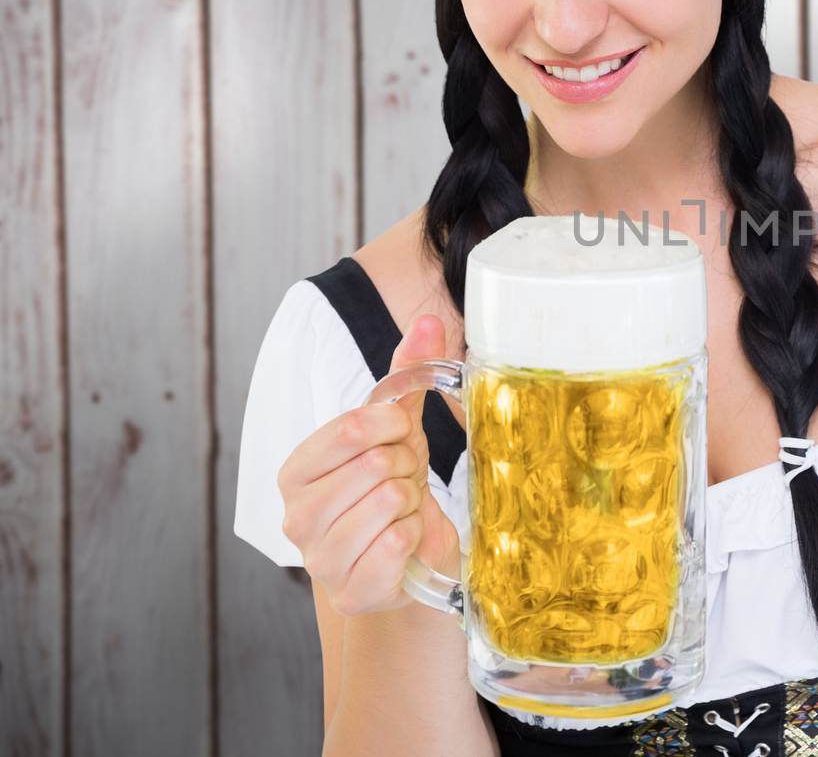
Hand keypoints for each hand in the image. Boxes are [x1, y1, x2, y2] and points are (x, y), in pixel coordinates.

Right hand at [278, 314, 461, 614]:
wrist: (403, 560)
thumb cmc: (391, 489)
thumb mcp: (396, 429)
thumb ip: (407, 373)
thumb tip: (428, 321)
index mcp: (296, 469)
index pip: (353, 428)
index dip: (393, 428)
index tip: (400, 438)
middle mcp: (295, 515)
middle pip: (377, 464)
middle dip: (407, 468)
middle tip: (403, 482)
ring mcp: (319, 558)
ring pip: (390, 502)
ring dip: (412, 505)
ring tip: (401, 513)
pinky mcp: (350, 590)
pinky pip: (398, 544)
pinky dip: (414, 539)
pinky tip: (403, 544)